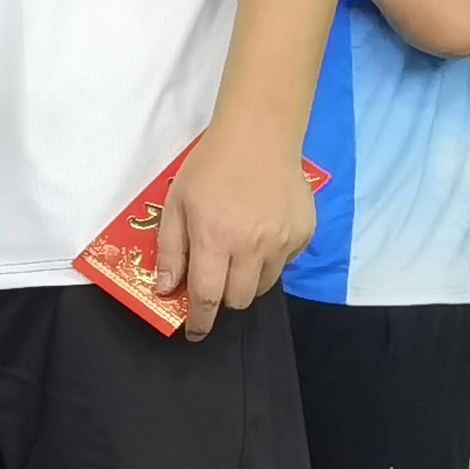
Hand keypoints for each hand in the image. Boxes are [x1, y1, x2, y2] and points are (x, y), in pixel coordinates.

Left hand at [151, 116, 315, 341]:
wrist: (259, 136)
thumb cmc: (210, 167)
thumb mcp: (176, 204)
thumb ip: (169, 250)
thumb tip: (166, 290)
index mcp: (214, 240)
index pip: (208, 297)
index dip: (200, 321)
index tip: (195, 332)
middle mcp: (251, 247)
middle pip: (240, 299)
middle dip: (223, 299)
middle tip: (215, 281)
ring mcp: (282, 241)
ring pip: (264, 285)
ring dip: (247, 281)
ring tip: (238, 254)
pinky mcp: (304, 233)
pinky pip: (286, 263)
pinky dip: (271, 260)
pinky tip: (261, 234)